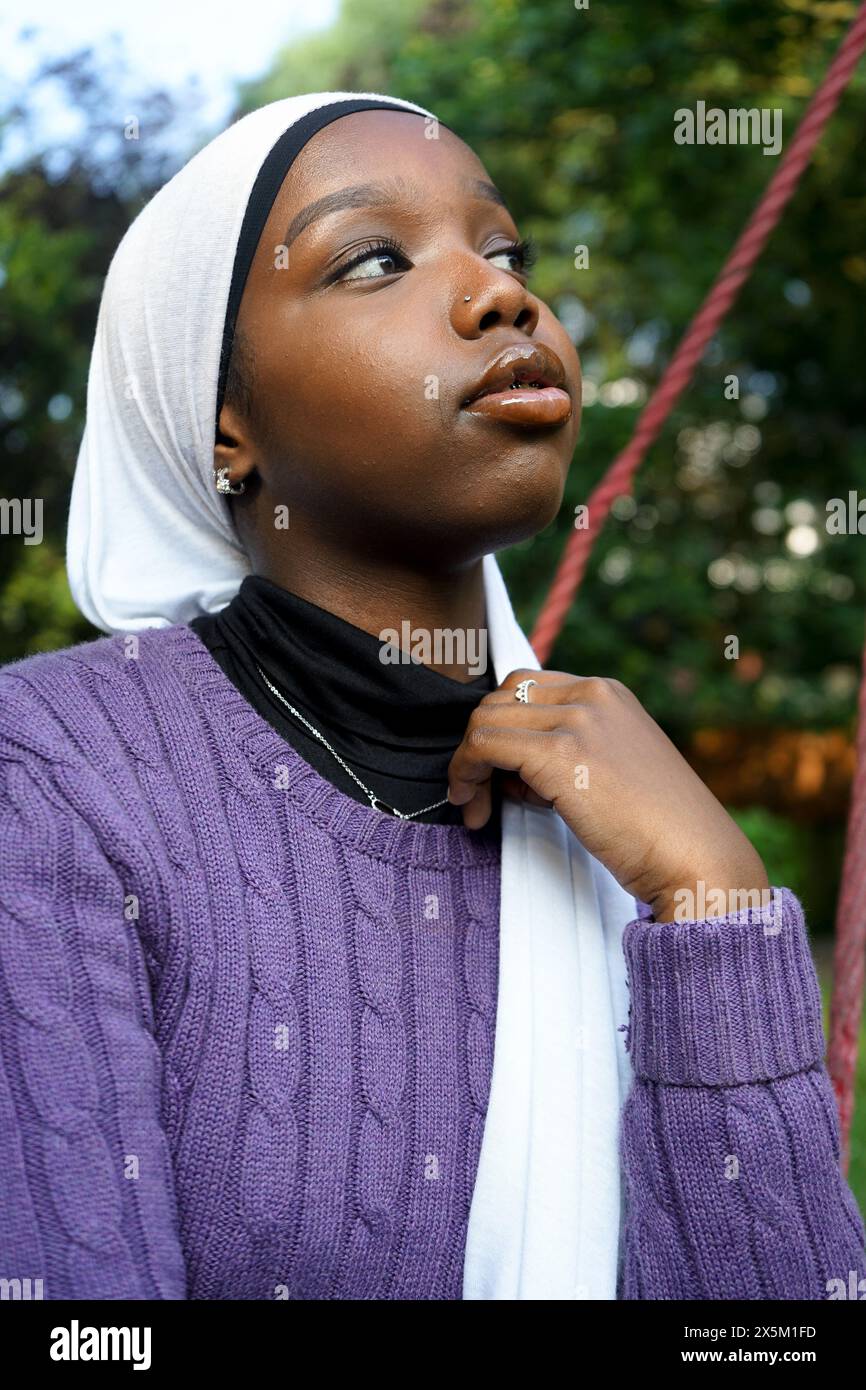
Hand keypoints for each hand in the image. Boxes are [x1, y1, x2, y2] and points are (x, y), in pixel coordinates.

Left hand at [447, 669, 768, 922]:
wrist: (696, 858)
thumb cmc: (659, 830)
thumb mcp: (614, 770)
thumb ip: (570, 753)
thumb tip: (514, 768)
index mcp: (607, 693)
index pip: (526, 687)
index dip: (502, 730)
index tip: (498, 776)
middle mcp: (592, 695)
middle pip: (500, 698)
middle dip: (479, 745)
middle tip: (481, 795)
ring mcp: (578, 720)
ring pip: (484, 719)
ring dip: (469, 764)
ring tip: (478, 807)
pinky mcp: (561, 753)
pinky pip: (484, 745)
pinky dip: (466, 773)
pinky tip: (476, 807)